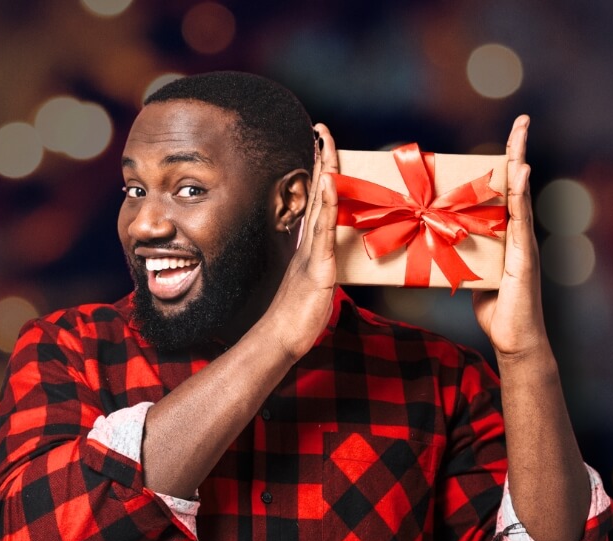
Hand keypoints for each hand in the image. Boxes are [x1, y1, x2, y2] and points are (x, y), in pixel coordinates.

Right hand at [259, 123, 339, 359]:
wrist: (281, 338)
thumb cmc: (296, 316)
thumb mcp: (312, 286)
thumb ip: (316, 267)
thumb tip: (321, 257)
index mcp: (309, 243)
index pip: (317, 199)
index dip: (319, 171)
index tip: (320, 144)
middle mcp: (309, 242)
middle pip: (318, 192)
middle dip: (321, 160)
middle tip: (321, 130)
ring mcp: (312, 252)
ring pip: (321, 204)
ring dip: (325, 172)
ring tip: (325, 144)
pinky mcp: (318, 266)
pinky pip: (325, 231)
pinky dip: (328, 205)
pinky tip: (331, 184)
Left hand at [472, 115, 549, 360]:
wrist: (514, 339)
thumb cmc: (494, 309)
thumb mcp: (470, 271)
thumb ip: (461, 252)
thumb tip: (436, 239)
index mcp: (504, 232)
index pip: (506, 188)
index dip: (508, 159)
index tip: (511, 131)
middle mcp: (517, 232)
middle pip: (517, 182)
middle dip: (519, 149)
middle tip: (522, 118)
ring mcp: (523, 242)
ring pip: (521, 195)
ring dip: (520, 162)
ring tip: (520, 133)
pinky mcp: (524, 257)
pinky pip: (520, 221)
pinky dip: (520, 195)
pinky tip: (520, 173)